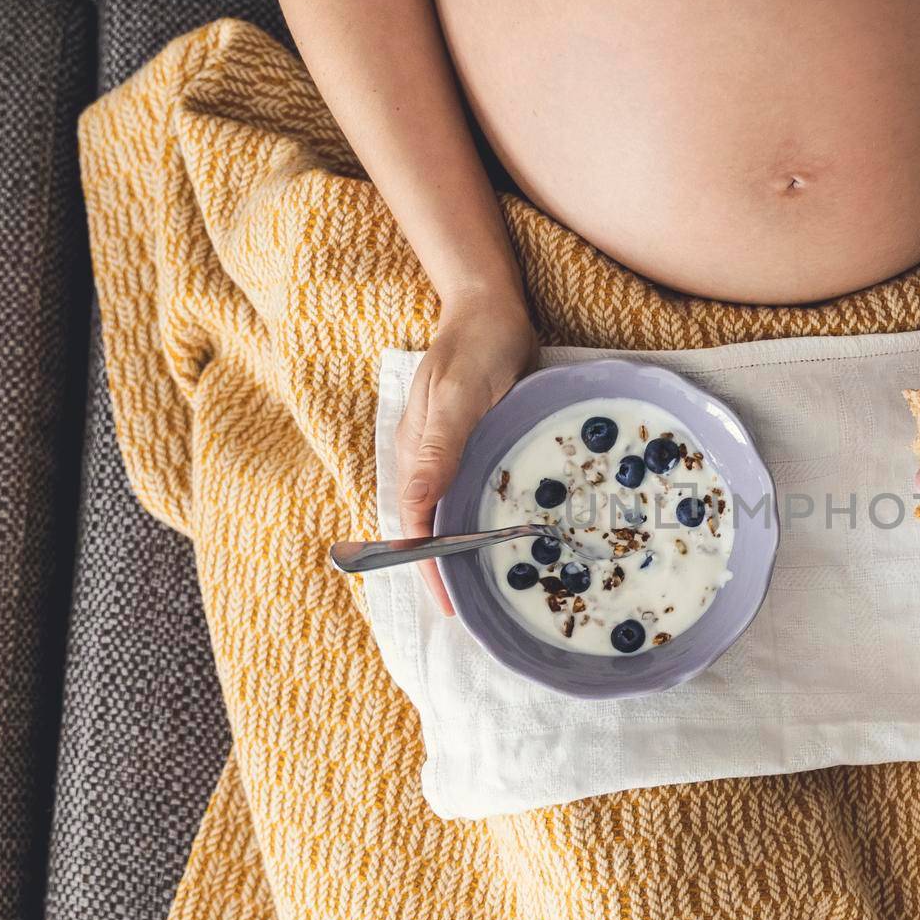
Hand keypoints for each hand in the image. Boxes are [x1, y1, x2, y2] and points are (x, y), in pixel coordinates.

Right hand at [396, 294, 537, 613]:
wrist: (490, 307)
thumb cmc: (478, 345)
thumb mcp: (461, 394)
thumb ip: (440, 446)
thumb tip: (415, 504)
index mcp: (413, 455)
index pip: (413, 526)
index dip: (428, 567)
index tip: (450, 604)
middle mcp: (423, 462)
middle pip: (424, 529)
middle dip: (443, 572)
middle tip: (475, 613)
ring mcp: (445, 456)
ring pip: (445, 517)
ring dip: (461, 552)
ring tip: (491, 590)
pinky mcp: (468, 448)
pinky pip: (467, 496)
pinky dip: (480, 523)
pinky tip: (506, 539)